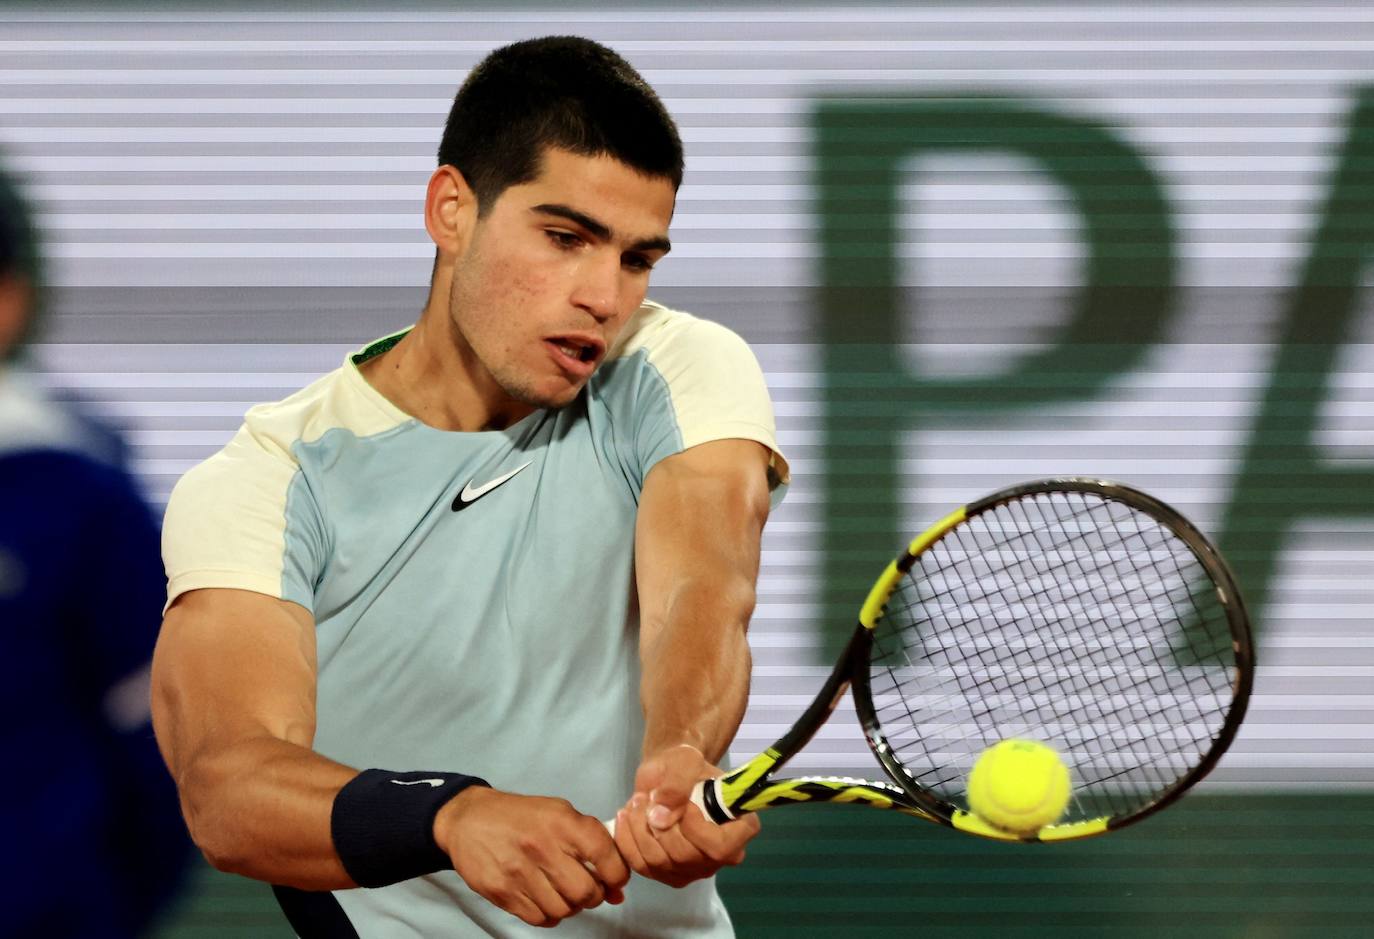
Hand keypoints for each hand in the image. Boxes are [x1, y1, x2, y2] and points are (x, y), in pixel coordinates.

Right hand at [434, 787, 628, 927]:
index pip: (606, 855)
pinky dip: (549, 914)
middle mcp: (541, 847)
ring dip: (570, 906)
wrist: (469, 820)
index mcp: (561, 822)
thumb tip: (617, 888)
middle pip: (586, 892)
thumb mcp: (559, 813)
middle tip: (588, 888)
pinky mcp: (502, 892)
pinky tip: (544, 897)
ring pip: (564, 910)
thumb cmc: (520, 817)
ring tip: (563, 891)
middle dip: (594, 895)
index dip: (617, 873)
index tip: (614, 878)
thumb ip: (592, 844)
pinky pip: (540, 919)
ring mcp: (519, 872)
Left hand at [612, 744, 760, 887]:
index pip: (720, 847)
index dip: (695, 828)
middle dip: (659, 824)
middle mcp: (721, 857)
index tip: (683, 803)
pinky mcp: (667, 874)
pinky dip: (627, 840)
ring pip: (658, 862)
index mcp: (740, 829)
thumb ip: (677, 784)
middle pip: (684, 856)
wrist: (666, 774)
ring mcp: (694, 869)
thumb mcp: (686, 760)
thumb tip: (660, 817)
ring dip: (639, 830)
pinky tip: (626, 817)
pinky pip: (641, 866)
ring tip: (636, 802)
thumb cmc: (685, 765)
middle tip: (648, 797)